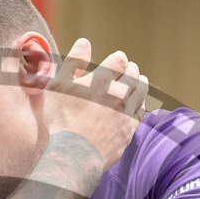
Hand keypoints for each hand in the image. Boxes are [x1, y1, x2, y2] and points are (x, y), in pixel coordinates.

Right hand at [44, 38, 147, 169]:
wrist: (72, 155)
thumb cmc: (60, 120)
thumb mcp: (58, 86)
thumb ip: (73, 62)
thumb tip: (85, 42)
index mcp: (102, 79)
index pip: (119, 60)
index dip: (118, 59)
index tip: (117, 60)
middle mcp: (119, 94)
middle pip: (133, 75)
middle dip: (131, 70)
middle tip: (130, 69)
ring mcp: (126, 113)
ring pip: (140, 93)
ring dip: (141, 84)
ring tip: (140, 81)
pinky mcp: (128, 131)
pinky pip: (141, 113)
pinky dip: (141, 105)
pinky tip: (138, 105)